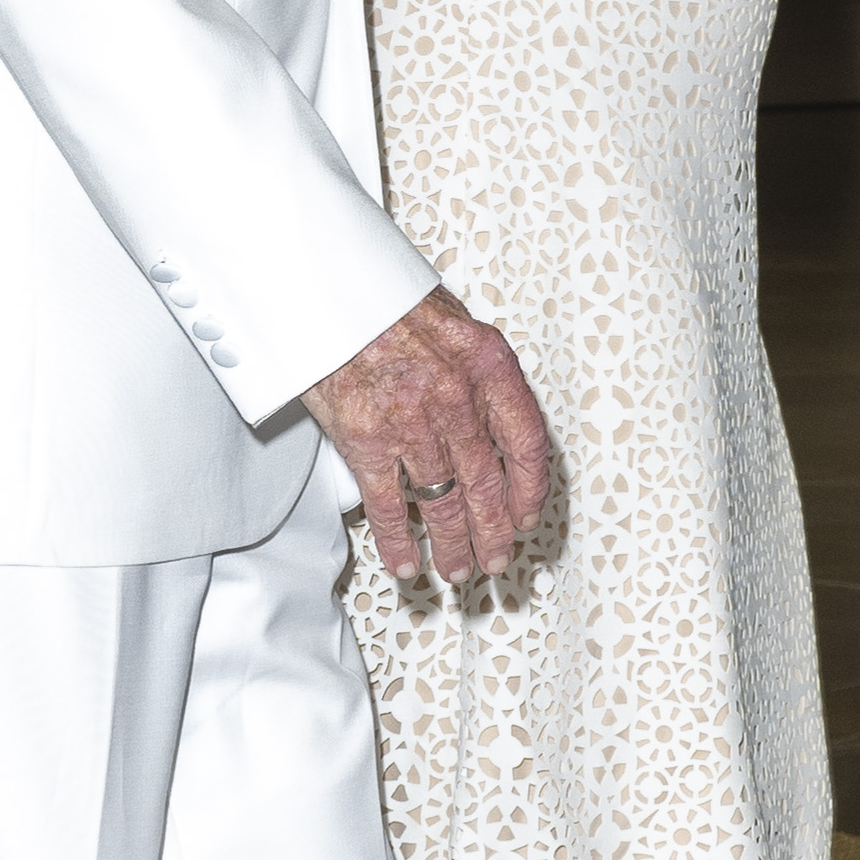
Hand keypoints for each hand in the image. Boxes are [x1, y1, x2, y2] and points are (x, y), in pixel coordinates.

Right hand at [306, 284, 551, 584]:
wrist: (329, 289)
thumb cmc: (388, 302)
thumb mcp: (456, 324)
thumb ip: (480, 376)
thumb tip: (495, 427)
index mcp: (487, 366)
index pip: (526, 444)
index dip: (531, 490)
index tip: (527, 515)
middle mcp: (455, 399)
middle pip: (486, 486)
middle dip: (494, 533)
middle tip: (497, 560)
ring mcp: (410, 424)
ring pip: (442, 504)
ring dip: (453, 545)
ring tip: (459, 569)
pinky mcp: (366, 441)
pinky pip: (390, 505)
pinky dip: (398, 541)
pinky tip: (406, 562)